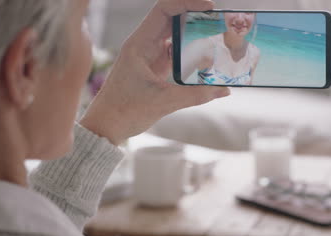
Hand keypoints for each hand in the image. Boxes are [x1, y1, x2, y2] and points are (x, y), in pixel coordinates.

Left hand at [80, 0, 229, 144]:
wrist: (106, 127)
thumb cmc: (124, 111)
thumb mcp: (164, 102)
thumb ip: (196, 95)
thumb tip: (224, 90)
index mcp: (140, 44)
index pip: (164, 10)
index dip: (187, 3)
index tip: (210, 8)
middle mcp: (144, 46)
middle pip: (173, 21)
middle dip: (196, 19)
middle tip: (219, 24)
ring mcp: (149, 57)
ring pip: (176, 39)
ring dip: (195, 39)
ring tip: (217, 42)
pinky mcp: (154, 70)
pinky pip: (176, 56)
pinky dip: (191, 57)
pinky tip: (206, 63)